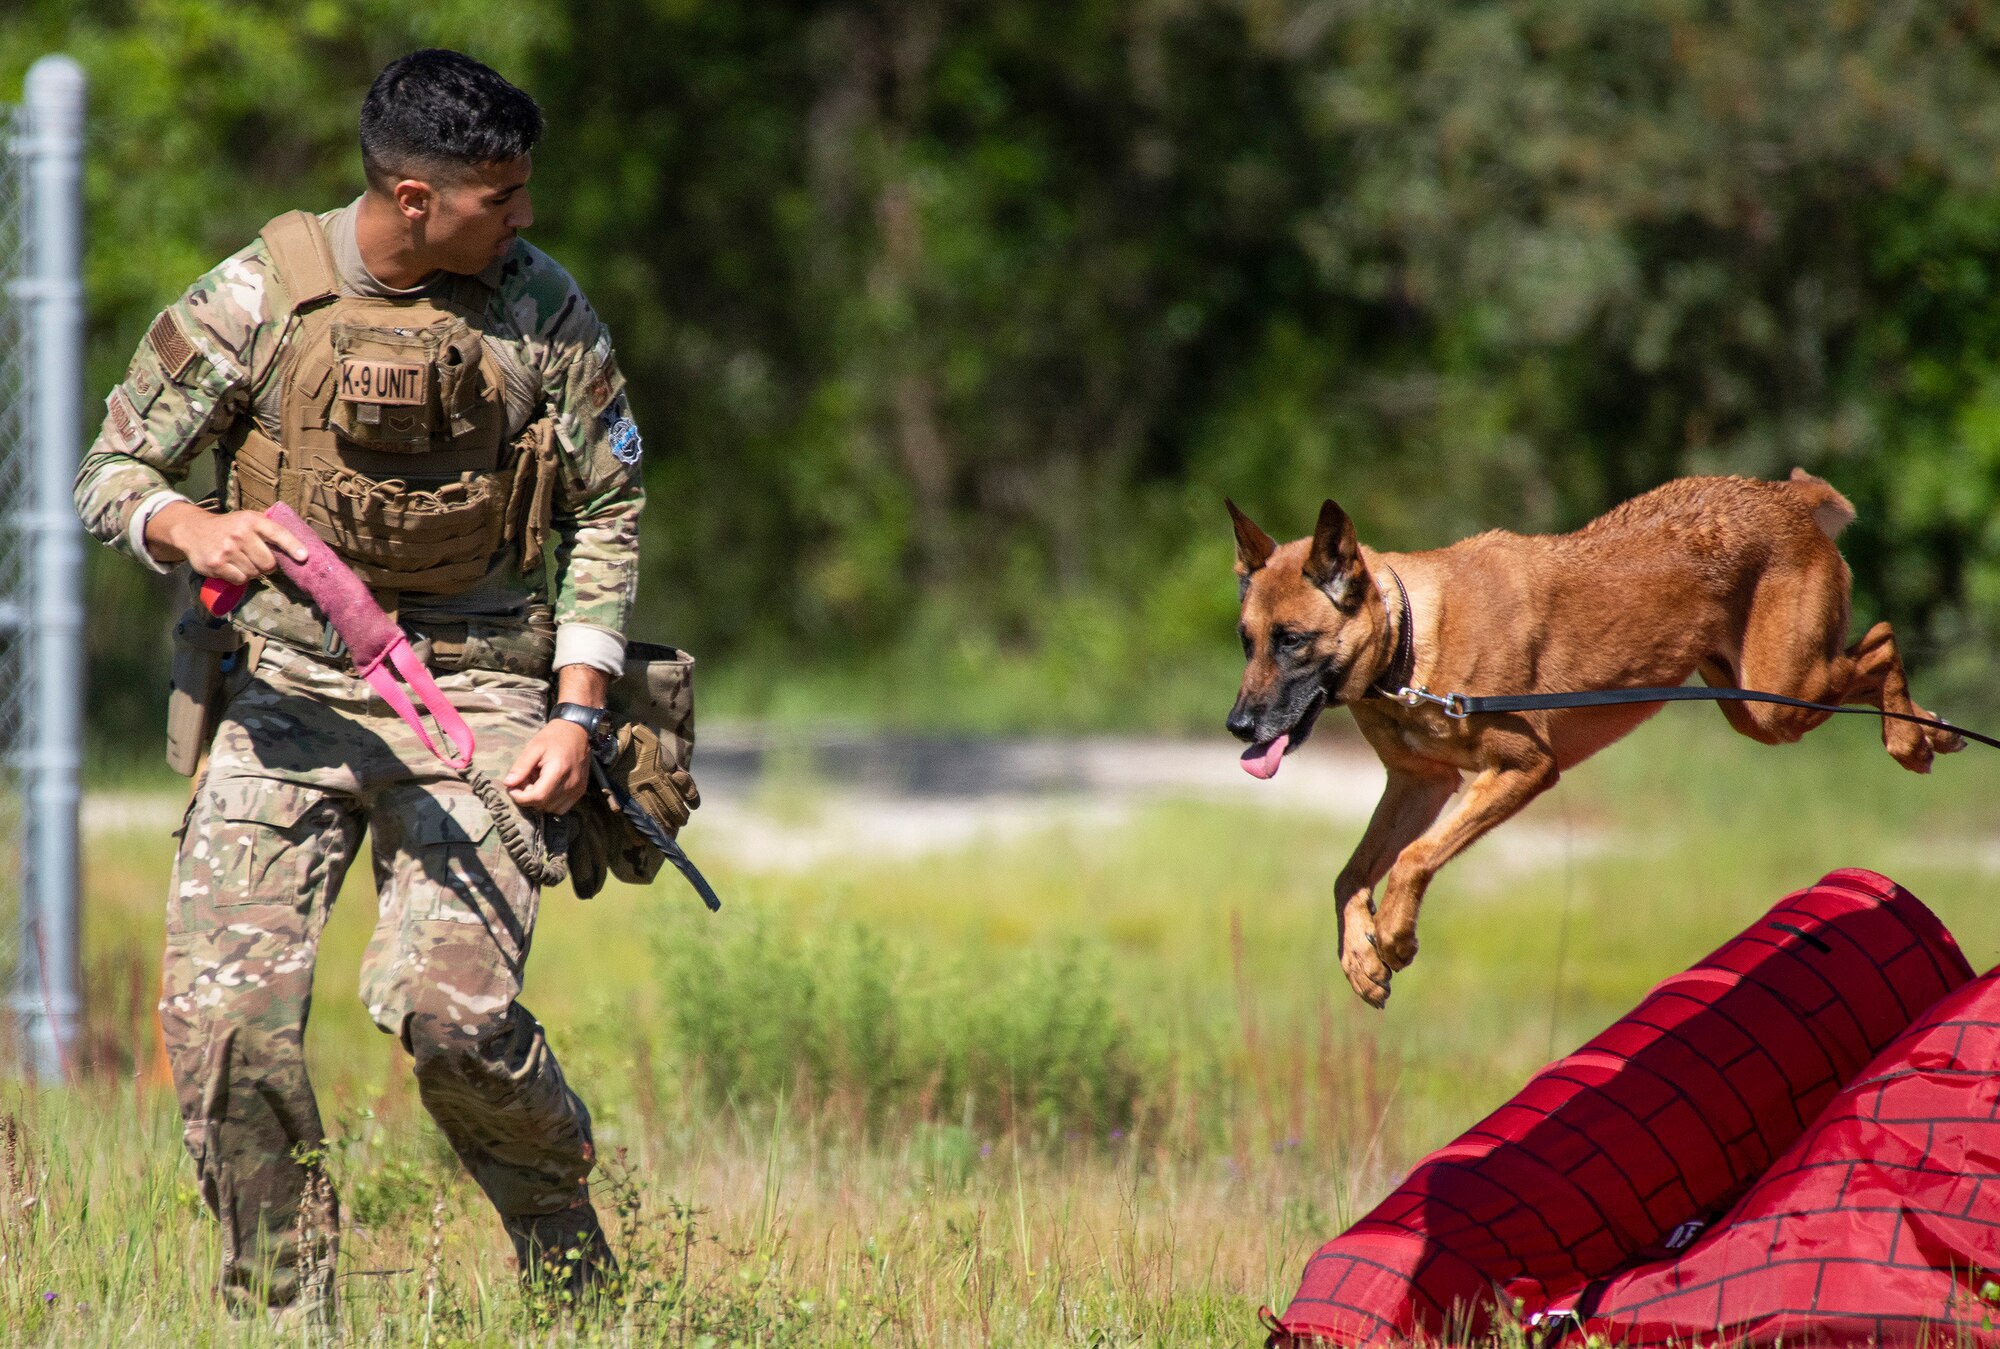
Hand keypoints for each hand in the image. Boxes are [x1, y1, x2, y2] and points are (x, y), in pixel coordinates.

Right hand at [148, 502, 307, 583]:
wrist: (193, 529)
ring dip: (252, 572)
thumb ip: (268, 531)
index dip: (292, 546)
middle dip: (267, 566)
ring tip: (241, 560)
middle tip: (258, 559)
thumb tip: (298, 552)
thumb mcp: (248, 520)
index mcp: (252, 520)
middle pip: (268, 563)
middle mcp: (240, 533)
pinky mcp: (216, 564)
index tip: (303, 557)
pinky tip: (231, 567)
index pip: (277, 533)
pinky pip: (240, 580)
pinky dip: (239, 577)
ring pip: (254, 573)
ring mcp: (227, 550)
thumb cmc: (230, 527)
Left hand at [503, 719, 592, 814]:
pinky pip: (562, 807)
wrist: (577, 731)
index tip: (512, 788)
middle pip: (543, 804)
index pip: (537, 797)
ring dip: (540, 801)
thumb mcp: (533, 747)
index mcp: (558, 771)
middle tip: (526, 780)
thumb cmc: (553, 737)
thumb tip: (508, 784)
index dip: (520, 797)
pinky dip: (552, 802)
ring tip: (538, 783)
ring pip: (551, 808)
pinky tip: (548, 788)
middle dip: (529, 797)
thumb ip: (521, 767)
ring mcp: (577, 789)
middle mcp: (570, 784)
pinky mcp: (580, 791)